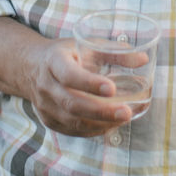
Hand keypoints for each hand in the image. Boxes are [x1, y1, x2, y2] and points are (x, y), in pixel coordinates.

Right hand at [23, 37, 139, 136]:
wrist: (31, 67)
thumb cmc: (67, 54)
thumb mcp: (87, 45)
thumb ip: (115, 52)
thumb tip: (144, 58)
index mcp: (53, 61)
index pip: (69, 75)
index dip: (90, 83)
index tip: (113, 88)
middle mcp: (46, 85)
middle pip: (72, 103)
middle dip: (101, 111)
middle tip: (126, 112)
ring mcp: (45, 106)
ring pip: (72, 122)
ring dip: (100, 124)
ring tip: (124, 119)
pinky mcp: (49, 121)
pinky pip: (72, 131)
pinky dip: (93, 131)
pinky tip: (110, 125)